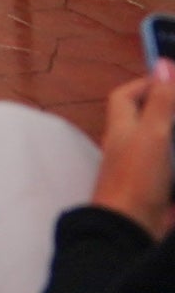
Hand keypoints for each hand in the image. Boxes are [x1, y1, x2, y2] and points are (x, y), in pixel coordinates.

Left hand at [90, 60, 174, 237]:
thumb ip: (161, 102)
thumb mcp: (152, 134)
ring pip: (162, 143)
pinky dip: (174, 158)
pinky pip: (169, 168)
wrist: (131, 228)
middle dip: (168, 110)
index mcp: (122, 128)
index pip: (126, 96)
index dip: (147, 84)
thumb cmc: (136, 178)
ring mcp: (144, 169)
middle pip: (147, 119)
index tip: (173, 78)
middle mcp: (130, 145)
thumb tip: (165, 64)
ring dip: (172, 134)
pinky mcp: (158, 188)